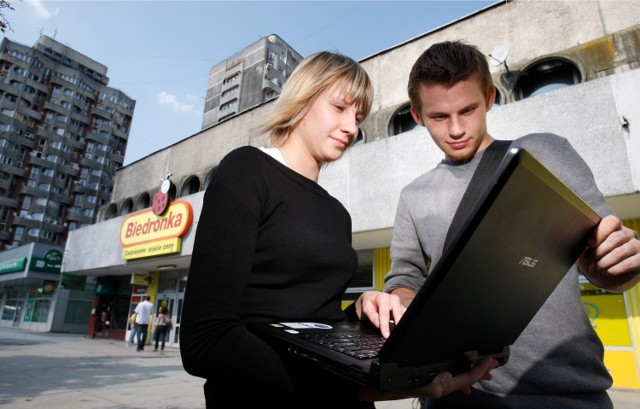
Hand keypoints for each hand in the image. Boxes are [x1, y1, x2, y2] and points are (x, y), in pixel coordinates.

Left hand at [356, 291, 406, 337]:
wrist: (373, 297)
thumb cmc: (370, 303)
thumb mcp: (367, 309)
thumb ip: (373, 317)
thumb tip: (379, 326)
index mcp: (383, 298)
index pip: (384, 313)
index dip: (385, 325)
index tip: (386, 335)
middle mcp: (393, 299)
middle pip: (398, 313)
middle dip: (398, 325)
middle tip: (394, 335)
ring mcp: (399, 303)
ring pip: (404, 314)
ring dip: (401, 324)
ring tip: (398, 333)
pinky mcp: (403, 308)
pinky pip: (405, 316)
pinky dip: (403, 323)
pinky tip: (400, 329)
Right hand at [358, 356, 497, 400]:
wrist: (383, 385)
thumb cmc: (397, 384)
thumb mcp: (414, 385)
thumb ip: (433, 386)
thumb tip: (448, 377)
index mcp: (441, 386)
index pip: (466, 379)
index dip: (479, 370)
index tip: (489, 359)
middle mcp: (442, 384)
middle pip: (467, 378)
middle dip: (481, 370)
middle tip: (493, 360)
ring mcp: (438, 380)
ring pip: (460, 376)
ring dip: (473, 370)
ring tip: (484, 364)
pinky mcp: (433, 376)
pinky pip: (451, 375)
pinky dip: (460, 371)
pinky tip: (461, 369)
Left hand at [578, 215, 639, 291]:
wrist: (615, 266)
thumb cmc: (599, 251)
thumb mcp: (592, 244)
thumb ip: (587, 240)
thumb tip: (571, 239)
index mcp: (615, 226)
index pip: (611, 222)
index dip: (599, 233)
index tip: (589, 243)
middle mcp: (628, 233)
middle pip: (614, 239)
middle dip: (598, 251)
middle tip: (588, 258)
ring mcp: (636, 246)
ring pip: (620, 252)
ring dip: (604, 262)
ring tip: (594, 268)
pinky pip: (628, 264)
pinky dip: (614, 269)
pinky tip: (606, 272)